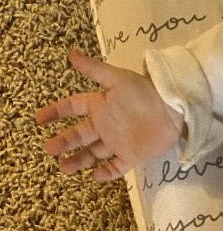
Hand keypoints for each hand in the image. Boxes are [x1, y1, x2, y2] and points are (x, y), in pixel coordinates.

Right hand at [35, 48, 184, 180]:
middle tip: (48, 149)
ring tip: (63, 168)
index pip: (72, 108)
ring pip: (93, 153)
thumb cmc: (145, 92)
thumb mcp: (117, 79)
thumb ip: (94, 69)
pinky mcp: (132, 156)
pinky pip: (116, 168)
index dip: (56, 112)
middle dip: (64, 142)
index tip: (38, 119)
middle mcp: (106, 124)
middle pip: (79, 135)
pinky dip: (105, 173)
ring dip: (78, 160)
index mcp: (100, 105)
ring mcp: (118, 142)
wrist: (175, 109)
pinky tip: (94, 176)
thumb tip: (71, 53)